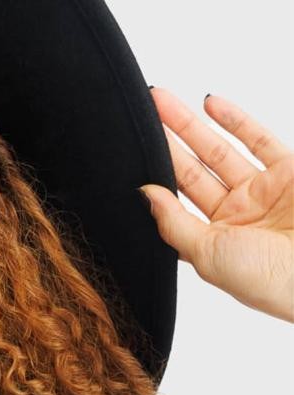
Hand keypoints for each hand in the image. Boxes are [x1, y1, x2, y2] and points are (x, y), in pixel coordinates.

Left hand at [140, 89, 293, 322]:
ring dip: (190, 127)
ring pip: (218, 152)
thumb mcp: (207, 255)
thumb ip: (173, 224)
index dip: (155, 179)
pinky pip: (258, 139)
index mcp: (212, 242)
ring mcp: (261, 192)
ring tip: (160, 102)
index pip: (175, 205)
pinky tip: (209, 103)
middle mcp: (235, 216)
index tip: (130, 156)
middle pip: (192, 173)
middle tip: (142, 115)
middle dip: (167, 144)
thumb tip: (145, 194)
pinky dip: (235, 120)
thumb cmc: (265, 278)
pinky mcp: (287, 172)